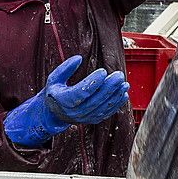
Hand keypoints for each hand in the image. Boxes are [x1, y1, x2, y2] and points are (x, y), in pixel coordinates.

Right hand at [3, 55, 129, 147]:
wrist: (54, 113)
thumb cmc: (55, 92)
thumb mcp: (54, 79)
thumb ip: (65, 68)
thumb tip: (79, 58)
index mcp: (63, 101)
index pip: (81, 92)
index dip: (93, 82)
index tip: (103, 71)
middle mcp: (74, 112)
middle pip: (95, 101)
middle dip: (109, 87)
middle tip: (119, 75)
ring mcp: (84, 118)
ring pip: (102, 108)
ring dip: (115, 96)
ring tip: (124, 83)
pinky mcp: (92, 120)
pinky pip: (106, 113)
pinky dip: (116, 104)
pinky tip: (123, 94)